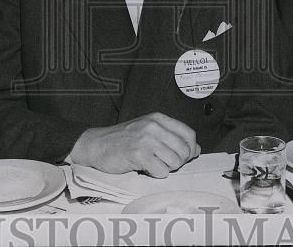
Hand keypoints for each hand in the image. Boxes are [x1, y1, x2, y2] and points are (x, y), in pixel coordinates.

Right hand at [68, 112, 199, 177]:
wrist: (96, 145)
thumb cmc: (122, 140)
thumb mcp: (148, 131)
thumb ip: (171, 137)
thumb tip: (196, 149)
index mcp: (158, 118)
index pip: (189, 134)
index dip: (190, 149)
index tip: (183, 156)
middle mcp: (154, 126)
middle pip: (184, 150)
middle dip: (178, 162)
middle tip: (165, 163)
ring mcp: (146, 139)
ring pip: (175, 162)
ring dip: (166, 168)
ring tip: (153, 165)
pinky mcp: (138, 154)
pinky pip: (161, 171)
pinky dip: (156, 174)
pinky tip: (146, 169)